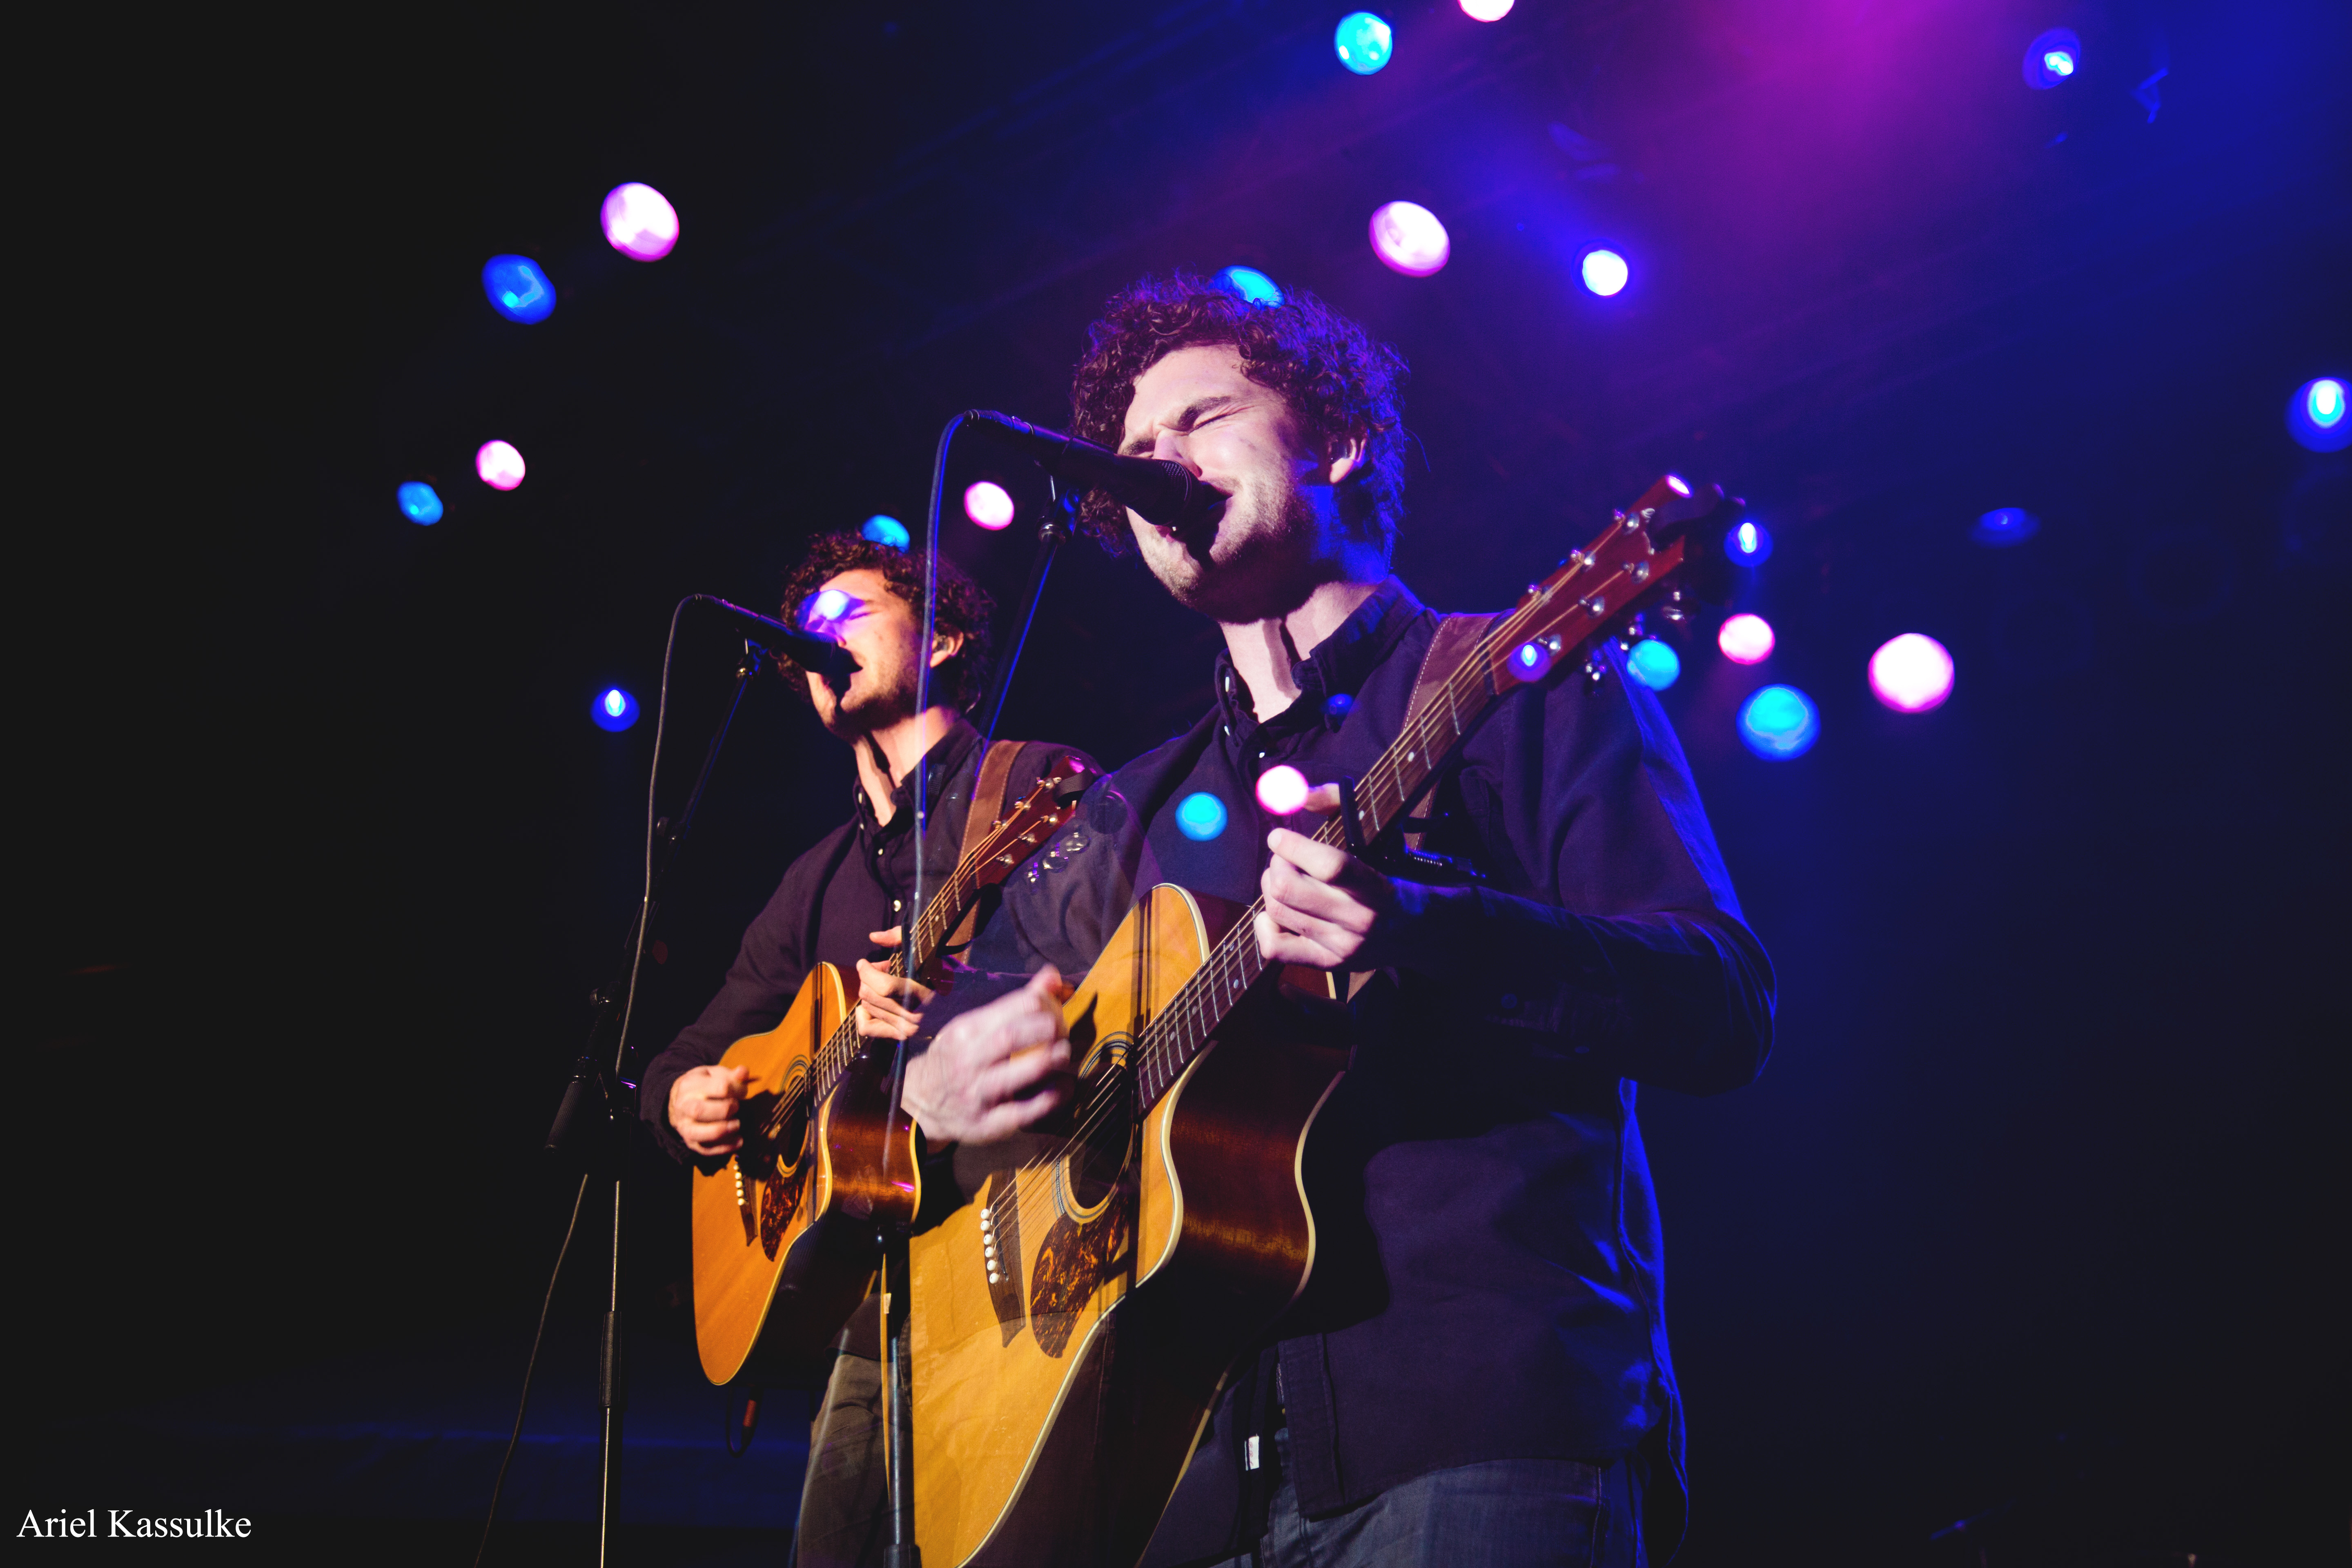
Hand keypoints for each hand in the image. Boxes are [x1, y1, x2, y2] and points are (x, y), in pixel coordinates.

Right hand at [670, 1062, 748, 1157]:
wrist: (680, 1101)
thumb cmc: (703, 1085)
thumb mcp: (714, 1074)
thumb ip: (731, 1074)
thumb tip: (743, 1072)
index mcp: (690, 1085)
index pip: (718, 1087)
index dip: (737, 1090)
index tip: (742, 1092)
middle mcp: (684, 1106)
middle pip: (701, 1110)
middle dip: (725, 1110)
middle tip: (736, 1107)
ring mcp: (685, 1126)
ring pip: (699, 1132)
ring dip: (722, 1130)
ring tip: (737, 1125)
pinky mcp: (691, 1142)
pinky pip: (705, 1149)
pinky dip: (724, 1148)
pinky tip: (738, 1141)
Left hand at [856, 927, 938, 1041]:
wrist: (963, 1007)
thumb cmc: (947, 976)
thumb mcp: (930, 951)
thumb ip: (901, 938)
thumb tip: (874, 936)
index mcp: (924, 995)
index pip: (883, 987)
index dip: (867, 972)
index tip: (865, 963)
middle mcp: (914, 1016)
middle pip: (870, 995)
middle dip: (867, 978)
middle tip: (879, 970)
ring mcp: (907, 1029)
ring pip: (867, 1008)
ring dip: (868, 991)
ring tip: (880, 984)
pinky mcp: (901, 1037)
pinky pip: (867, 1028)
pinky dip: (863, 1015)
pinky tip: (872, 1004)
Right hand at [899, 967, 1074, 1145]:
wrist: (919, 1102)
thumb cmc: (956, 1057)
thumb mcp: (974, 1026)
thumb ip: (1015, 1004)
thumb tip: (1053, 975)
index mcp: (964, 1032)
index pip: (1006, 1011)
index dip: (1038, 1004)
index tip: (1054, 1005)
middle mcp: (967, 1062)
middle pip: (1010, 1038)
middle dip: (1044, 1029)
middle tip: (1062, 1029)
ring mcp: (975, 1095)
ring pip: (1014, 1076)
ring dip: (1048, 1062)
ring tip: (1064, 1053)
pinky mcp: (986, 1124)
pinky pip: (1021, 1113)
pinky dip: (1049, 1099)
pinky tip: (1064, 1087)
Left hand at [1255, 782, 1409, 971]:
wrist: (1420, 931)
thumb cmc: (1394, 873)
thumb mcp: (1379, 835)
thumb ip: (1341, 805)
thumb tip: (1301, 794)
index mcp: (1377, 887)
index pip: (1329, 867)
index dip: (1294, 846)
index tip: (1280, 835)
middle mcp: (1359, 920)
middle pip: (1289, 889)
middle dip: (1276, 864)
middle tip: (1282, 856)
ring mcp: (1341, 946)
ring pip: (1277, 911)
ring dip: (1270, 887)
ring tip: (1284, 876)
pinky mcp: (1327, 964)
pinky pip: (1275, 947)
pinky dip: (1265, 924)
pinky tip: (1277, 910)